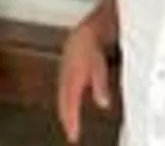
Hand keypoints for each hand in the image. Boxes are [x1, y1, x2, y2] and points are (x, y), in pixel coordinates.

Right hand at [57, 24, 110, 143]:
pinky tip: (70, 103)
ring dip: (65, 110)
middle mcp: (64, 77)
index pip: (68, 105)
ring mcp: (64, 73)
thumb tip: (103, 103)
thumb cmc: (92, 46)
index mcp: (71, 79)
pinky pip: (63, 89)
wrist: (85, 30)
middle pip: (63, 103)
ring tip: (69, 122)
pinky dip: (65, 100)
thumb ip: (100, 86)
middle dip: (67, 119)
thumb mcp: (99, 66)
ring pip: (62, 96)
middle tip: (71, 134)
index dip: (71, 122)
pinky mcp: (65, 70)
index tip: (73, 136)